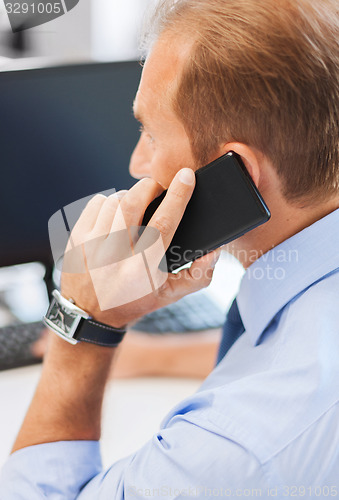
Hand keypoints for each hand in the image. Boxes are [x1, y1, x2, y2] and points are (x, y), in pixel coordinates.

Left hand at [61, 168, 219, 327]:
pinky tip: (115, 214)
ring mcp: (91, 246)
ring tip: (137, 208)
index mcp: (141, 270)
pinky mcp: (77, 238)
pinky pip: (97, 203)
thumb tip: (214, 251)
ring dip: (130, 196)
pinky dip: (110, 201)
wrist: (90, 314)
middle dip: (150, 186)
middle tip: (158, 188)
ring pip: (115, 200)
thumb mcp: (170, 295)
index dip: (178, 196)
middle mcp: (114, 256)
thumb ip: (198, 276)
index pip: (163, 224)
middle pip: (132, 203)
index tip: (186, 176)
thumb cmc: (135, 300)